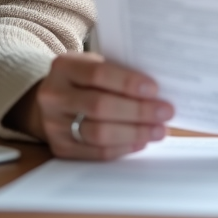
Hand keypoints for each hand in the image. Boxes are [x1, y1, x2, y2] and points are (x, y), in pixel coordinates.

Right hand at [18, 52, 173, 159]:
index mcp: (63, 67)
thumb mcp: (92, 65)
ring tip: (158, 130)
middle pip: (99, 106)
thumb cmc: (83, 81)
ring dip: (134, 132)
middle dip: (137, 111)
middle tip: (165, 112)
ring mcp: (54, 124)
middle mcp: (54, 95)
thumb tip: (156, 91)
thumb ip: (117, 73)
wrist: (51, 103)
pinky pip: (96, 152)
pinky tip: (141, 142)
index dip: (128, 82)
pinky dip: (122, 148)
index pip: (98, 74)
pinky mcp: (61, 148)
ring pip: (98, 133)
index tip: (155, 90)